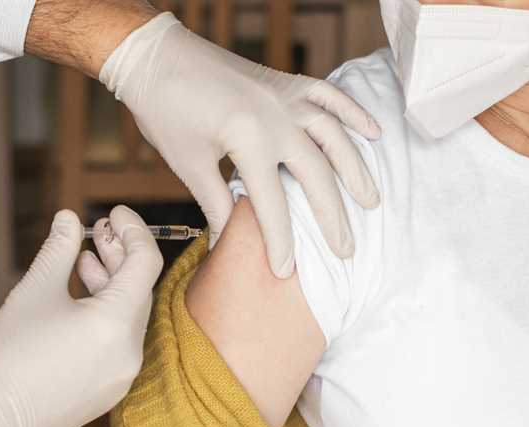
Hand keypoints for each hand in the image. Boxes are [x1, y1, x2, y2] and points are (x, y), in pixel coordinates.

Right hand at [0, 207, 162, 426]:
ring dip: (112, 285)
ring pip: (129, 318)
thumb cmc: (6, 356)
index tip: (113, 213)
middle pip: (139, 291)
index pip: (145, 264)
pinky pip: (119, 343)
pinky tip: (80, 299)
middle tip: (98, 232)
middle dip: (120, 256)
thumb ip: (59, 251)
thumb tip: (70, 218)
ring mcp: (122, 376)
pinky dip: (106, 316)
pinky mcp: (109, 390)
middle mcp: (129, 353)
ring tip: (84, 260)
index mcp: (115, 325)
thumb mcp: (33, 292)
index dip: (133, 231)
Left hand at [97, 12, 381, 277]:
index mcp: (248, 140)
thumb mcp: (189, 163)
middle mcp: (276, 117)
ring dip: (355, 170)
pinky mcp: (286, 81)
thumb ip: (216, 203)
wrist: (155, 53)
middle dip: (332, 217)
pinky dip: (353, 112)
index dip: (280, 241)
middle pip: (315, 175)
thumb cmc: (164, 109)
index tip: (287, 271)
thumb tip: (225, 243)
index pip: (273, 204)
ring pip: (334, 136)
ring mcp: (285, 95)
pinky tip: (373, 134)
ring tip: (370, 201)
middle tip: (346, 250)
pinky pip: (329, 95)